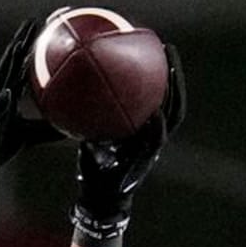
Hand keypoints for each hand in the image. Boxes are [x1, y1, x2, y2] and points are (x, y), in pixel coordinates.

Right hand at [0, 18, 64, 194]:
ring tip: (18, 49)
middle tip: (32, 24)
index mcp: (5, 96)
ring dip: (8, 65)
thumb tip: (70, 128)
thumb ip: (45, 130)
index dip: (29, 47)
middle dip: (19, 44)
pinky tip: (7, 96)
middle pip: (8, 66)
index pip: (19, 66)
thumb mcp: (24, 136)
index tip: (41, 26)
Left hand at [72, 44, 186, 244]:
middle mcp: (152, 137)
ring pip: (172, 117)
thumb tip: (71, 85)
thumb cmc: (92, 169)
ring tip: (169, 70)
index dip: (158, 74)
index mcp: (142, 130)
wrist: (97, 199)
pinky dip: (157, 123)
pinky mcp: (147, 161)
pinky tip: (155, 110)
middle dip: (173, 75)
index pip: (157, 97)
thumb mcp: (90, 135)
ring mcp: (153, 149)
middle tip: (167, 49)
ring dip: (174, 94)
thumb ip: (90, 114)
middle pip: (172, 100)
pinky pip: (156, 139)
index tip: (154, 47)